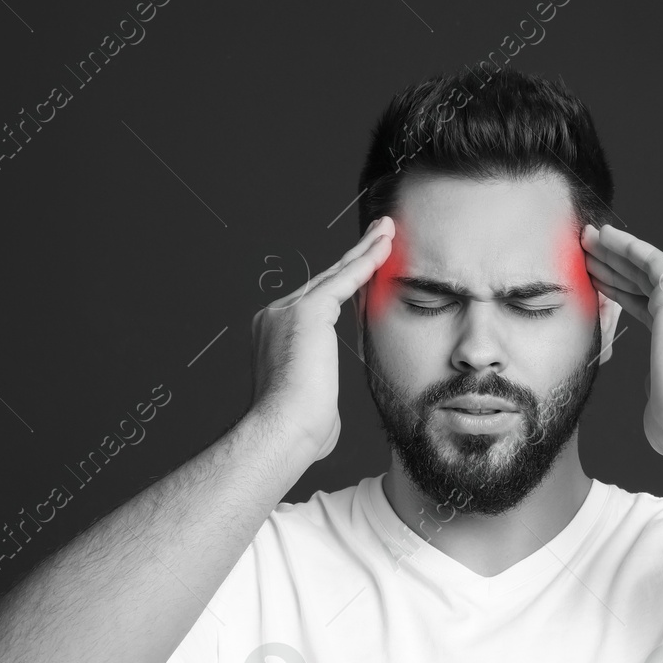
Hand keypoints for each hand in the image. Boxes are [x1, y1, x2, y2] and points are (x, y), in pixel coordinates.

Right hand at [249, 216, 394, 463]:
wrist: (283, 430)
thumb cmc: (299, 431)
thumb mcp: (312, 405)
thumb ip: (317, 393)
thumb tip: (324, 412)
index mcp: (274, 336)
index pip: (318, 301)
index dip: (344, 283)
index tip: (364, 268)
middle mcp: (275, 315)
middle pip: (326, 279)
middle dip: (355, 256)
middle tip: (380, 234)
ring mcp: (288, 309)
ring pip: (336, 273)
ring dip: (366, 250)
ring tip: (389, 230)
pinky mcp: (306, 310)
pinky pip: (345, 279)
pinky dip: (368, 261)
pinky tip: (386, 246)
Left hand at [581, 222, 662, 458]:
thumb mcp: (657, 403)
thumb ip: (652, 389)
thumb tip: (650, 391)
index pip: (645, 306)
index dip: (618, 291)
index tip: (595, 279)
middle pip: (643, 283)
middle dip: (614, 264)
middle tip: (587, 251)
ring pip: (647, 267)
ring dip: (617, 251)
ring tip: (589, 238)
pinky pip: (652, 261)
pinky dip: (629, 246)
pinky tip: (606, 236)